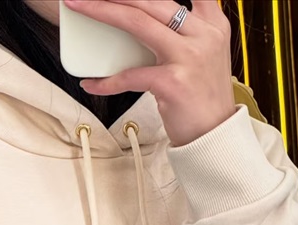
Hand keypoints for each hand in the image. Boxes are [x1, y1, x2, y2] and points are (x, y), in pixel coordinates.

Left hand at [62, 0, 235, 146]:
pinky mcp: (173, 83)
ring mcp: (188, 57)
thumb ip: (185, 33)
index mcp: (212, 24)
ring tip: (82, 7)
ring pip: (137, 22)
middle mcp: (203, 35)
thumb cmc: (203, 100)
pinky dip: (107, 81)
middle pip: (152, 1)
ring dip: (103, 12)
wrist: (215, 137)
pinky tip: (92, 83)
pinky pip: (131, 75)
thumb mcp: (203, 56)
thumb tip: (144, 20)